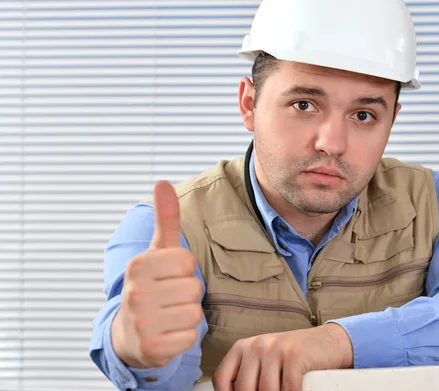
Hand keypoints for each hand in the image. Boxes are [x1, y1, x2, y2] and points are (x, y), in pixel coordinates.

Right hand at [111, 181, 203, 367]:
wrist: (128, 334)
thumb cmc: (150, 286)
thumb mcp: (157, 251)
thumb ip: (165, 218)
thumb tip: (163, 182)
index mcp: (137, 265)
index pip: (186, 261)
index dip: (183, 269)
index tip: (168, 276)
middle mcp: (135, 293)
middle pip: (193, 287)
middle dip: (187, 294)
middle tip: (169, 298)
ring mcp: (141, 322)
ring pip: (194, 312)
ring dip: (187, 315)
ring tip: (169, 314)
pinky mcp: (152, 348)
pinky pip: (190, 337)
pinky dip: (184, 336)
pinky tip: (168, 333)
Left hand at [212, 323, 353, 390]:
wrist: (326, 342)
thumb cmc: (293, 357)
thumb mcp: (265, 362)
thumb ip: (249, 376)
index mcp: (243, 347)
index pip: (222, 378)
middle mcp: (256, 345)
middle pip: (243, 388)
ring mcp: (275, 348)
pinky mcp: (294, 354)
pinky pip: (288, 388)